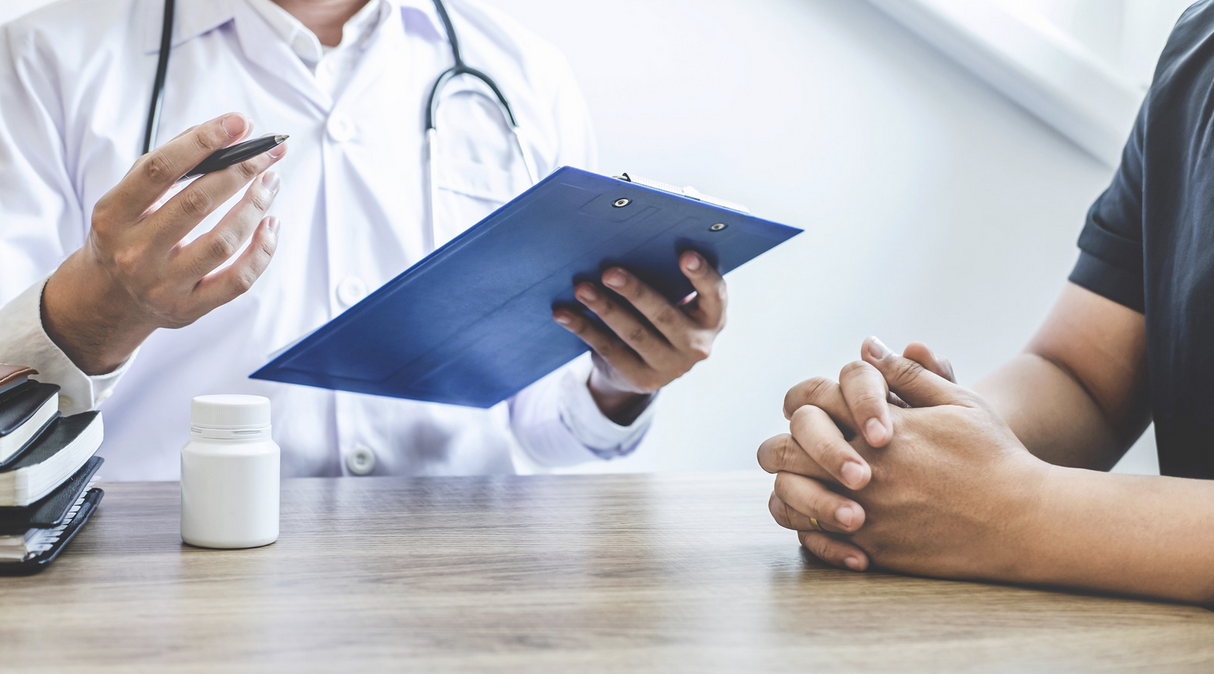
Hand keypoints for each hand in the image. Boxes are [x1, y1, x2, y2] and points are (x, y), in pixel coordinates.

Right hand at [41, 113, 286, 374]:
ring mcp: (163, 284)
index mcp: (114, 215)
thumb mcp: (127, 201)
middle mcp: (135, 252)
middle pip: (198, 203)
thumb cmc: (127, 236)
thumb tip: (227, 132)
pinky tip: (270, 224)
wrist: (108, 300)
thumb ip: (168, 167)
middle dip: (242, 171)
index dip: (203, 141)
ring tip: (271, 183)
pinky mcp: (189, 309)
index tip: (239, 123)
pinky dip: (262, 250)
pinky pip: (238, 280)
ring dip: (255, 207)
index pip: (160, 170)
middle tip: (268, 152)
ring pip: (223, 242)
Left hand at [553, 251, 726, 423]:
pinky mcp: (642, 379)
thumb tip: (624, 243)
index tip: (685, 254)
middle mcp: (697, 344)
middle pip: (664, 314)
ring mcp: (671, 366)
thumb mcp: (674, 299)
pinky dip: (584, 329)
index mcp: (712, 316)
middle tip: (609, 272)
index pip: (714, 293)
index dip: (701, 274)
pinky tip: (565, 314)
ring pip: (634, 334)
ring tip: (582, 289)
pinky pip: (610, 350)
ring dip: (605, 309)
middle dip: (635, 292)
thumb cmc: (661, 313)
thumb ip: (665, 278)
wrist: (649, 365)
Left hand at [761, 339, 1051, 581]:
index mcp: (879, 426)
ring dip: (788, 487)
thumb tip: (867, 345)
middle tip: (791, 448)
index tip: (813, 410)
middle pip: (783, 449)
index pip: (810, 400)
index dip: (800, 401)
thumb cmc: (994, 456)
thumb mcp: (957, 402)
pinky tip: (819, 519)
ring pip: (788, 497)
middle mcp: (864, 468)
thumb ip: (906, 375)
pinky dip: (806, 528)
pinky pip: (812, 539)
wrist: (1024, 522)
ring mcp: (864, 511)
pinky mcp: (871, 549)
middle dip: (782, 445)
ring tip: (800, 483)